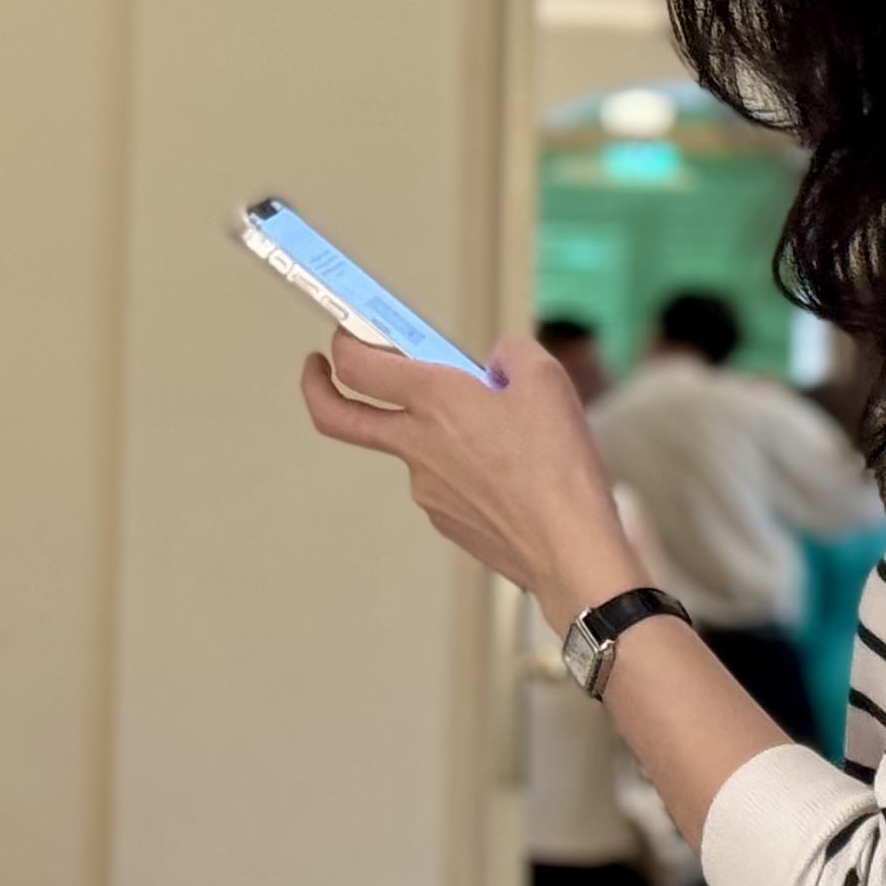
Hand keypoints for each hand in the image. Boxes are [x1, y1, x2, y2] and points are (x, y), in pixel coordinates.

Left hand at [300, 331, 644, 627]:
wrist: (568, 548)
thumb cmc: (558, 467)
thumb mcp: (546, 381)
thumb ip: (511, 354)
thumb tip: (499, 361)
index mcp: (434, 399)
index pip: (358, 365)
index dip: (344, 343)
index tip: (345, 336)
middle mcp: (417, 444)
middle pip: (339, 418)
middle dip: (318, 387)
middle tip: (318, 370)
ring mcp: (425, 487)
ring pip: (412, 446)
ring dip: (435, 430)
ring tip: (501, 431)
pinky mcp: (443, 518)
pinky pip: (443, 480)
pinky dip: (463, 467)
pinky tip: (510, 471)